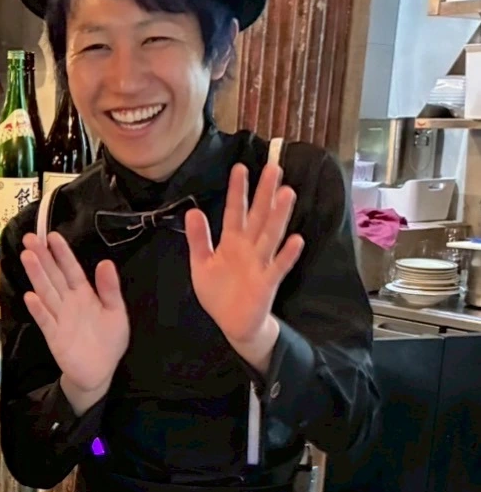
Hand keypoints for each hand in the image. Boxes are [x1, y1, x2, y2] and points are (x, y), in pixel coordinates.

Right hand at [20, 232, 128, 409]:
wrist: (99, 371)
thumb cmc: (109, 340)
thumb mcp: (116, 312)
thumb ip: (110, 289)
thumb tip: (105, 262)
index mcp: (84, 294)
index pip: (71, 269)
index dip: (62, 253)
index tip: (52, 236)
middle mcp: (68, 302)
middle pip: (54, 276)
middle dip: (42, 257)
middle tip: (30, 238)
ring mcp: (59, 317)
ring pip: (46, 292)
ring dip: (37, 275)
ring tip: (27, 256)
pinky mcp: (54, 335)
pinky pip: (46, 320)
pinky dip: (38, 309)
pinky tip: (31, 296)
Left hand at [184, 163, 303, 353]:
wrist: (232, 323)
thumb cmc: (218, 291)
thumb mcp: (201, 263)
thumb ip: (198, 239)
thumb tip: (192, 211)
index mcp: (231, 241)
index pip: (235, 211)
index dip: (237, 190)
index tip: (240, 168)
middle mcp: (248, 247)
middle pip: (258, 216)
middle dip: (265, 193)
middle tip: (274, 167)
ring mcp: (260, 264)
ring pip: (271, 235)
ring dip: (279, 215)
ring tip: (287, 193)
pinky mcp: (267, 283)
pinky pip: (278, 267)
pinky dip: (287, 254)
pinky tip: (297, 240)